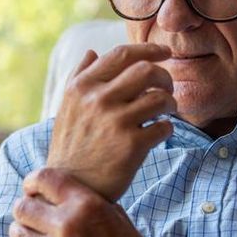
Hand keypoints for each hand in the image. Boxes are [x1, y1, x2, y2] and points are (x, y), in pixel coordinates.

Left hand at [2, 168, 169, 236]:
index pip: (44, 179)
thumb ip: (86, 200)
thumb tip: (61, 189)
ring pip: (18, 234)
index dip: (32, 182)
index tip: (30, 189)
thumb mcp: (114, 213)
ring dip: (17, 232)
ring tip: (21, 233)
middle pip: (24, 207)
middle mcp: (68, 224)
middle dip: (22, 209)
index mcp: (86, 203)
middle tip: (25, 215)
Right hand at [47, 44, 176, 201]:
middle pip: (146, 70)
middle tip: (167, 88)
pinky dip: (168, 128)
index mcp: (82, 86)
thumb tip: (92, 51)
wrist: (71, 187)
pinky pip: (164, 126)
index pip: (122, 54)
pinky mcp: (132, 145)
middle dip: (164, 76)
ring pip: (160, 98)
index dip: (149, 49)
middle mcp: (98, 100)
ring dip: (170, 103)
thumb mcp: (66, 107)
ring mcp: (116, 122)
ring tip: (166, 111)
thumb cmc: (72, 146)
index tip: (165, 52)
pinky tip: (160, 133)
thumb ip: (78, 76)